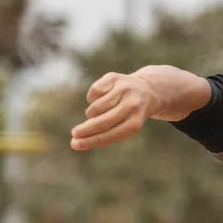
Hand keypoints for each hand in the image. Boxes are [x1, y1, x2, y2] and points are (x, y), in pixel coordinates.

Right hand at [69, 67, 209, 150]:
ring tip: (98, 113)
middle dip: (84, 130)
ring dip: (92, 113)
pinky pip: (94, 92)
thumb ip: (103, 135)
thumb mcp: (124, 127)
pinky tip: (102, 98)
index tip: (75, 144)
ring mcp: (123, 90)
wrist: (148, 90)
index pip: (108, 135)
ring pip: (95, 107)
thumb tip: (75, 142)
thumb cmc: (131, 115)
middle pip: (101, 122)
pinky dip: (93, 98)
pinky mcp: (114, 78)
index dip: (90, 141)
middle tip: (74, 134)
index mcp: (135, 123)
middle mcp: (131, 106)